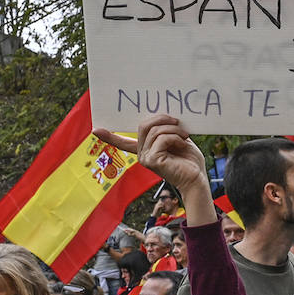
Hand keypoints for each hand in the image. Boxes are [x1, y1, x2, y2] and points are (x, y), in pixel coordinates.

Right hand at [94, 115, 214, 224]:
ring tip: (185, 136)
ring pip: (155, 131)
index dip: (110, 136)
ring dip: (174, 129)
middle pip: (144, 125)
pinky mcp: (152, 161)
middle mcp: (142, 154)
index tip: (96, 130)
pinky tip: (182, 144)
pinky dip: (175, 137)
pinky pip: (161, 139)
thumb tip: (164, 116)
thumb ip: (166, 130)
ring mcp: (145, 158)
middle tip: (178, 122)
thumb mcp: (178, 139)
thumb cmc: (190, 160)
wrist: (197, 178)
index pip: (124, 142)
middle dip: (163, 119)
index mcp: (146, 149)